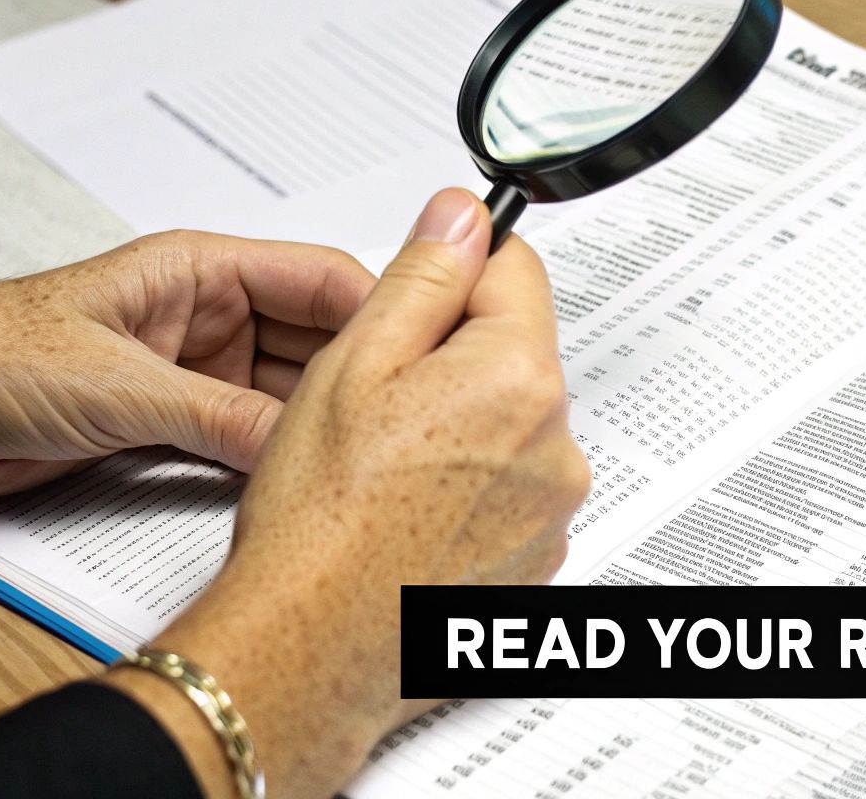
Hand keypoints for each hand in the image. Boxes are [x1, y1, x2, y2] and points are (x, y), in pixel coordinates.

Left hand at [0, 231, 374, 496]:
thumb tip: (296, 447)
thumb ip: (214, 415)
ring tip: (372, 457)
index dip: (383, 311)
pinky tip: (312, 483)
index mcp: (202, 270)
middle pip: (322, 341)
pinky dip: (280, 460)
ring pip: (295, 395)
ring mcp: (200, 373)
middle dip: (363, 378)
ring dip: (324, 425)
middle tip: (409, 422)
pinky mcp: (180, 425)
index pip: (323, 279)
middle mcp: (213, 318)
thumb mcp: (115, 385)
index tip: (429, 351)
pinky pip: (253, 438)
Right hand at [117, 188, 589, 798]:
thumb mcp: (356, 364)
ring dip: (462, 430)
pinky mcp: (538, 564)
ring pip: (510, 426)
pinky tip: (408, 518)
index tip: (418, 296)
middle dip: (454, 360)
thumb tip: (463, 216)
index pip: (516, 271)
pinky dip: (468, 494)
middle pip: (516, 355)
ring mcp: (552, 513)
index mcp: (518, 379)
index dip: (455, 275)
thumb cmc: (319, 520)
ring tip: (387, 473)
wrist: (308, 649)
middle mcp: (557, 446)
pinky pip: (510, 494)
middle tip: (376, 405)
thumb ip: (423, 278)